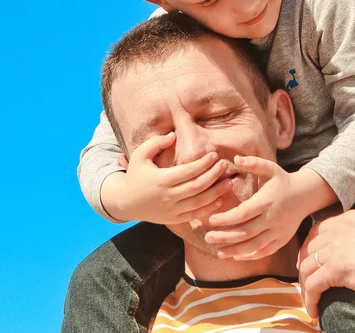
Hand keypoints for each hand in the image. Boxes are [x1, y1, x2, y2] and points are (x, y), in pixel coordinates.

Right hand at [102, 132, 232, 223]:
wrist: (124, 202)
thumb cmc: (135, 174)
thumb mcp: (140, 155)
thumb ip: (156, 143)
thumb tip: (173, 135)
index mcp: (161, 180)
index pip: (187, 172)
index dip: (203, 164)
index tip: (214, 155)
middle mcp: (167, 197)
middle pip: (196, 187)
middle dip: (213, 176)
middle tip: (225, 165)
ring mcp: (171, 210)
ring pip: (199, 203)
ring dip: (216, 193)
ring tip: (230, 182)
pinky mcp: (173, 219)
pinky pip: (194, 215)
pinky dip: (209, 209)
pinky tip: (220, 200)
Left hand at [204, 156, 310, 259]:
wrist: (305, 195)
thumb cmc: (282, 180)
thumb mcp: (270, 168)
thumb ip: (253, 163)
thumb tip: (235, 158)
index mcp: (266, 201)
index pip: (243, 214)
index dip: (226, 219)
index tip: (211, 220)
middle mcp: (272, 218)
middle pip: (246, 232)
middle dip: (225, 237)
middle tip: (208, 238)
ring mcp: (278, 231)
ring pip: (254, 245)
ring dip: (235, 250)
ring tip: (218, 252)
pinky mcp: (282, 240)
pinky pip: (265, 251)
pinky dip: (250, 255)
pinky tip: (236, 255)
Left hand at [298, 195, 354, 316]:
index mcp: (353, 218)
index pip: (321, 230)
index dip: (314, 246)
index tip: (314, 260)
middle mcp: (341, 228)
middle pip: (310, 246)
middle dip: (305, 263)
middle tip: (308, 279)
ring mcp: (337, 247)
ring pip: (307, 265)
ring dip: (305, 284)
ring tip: (310, 297)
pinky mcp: (337, 268)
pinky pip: (313, 284)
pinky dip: (310, 298)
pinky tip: (314, 310)